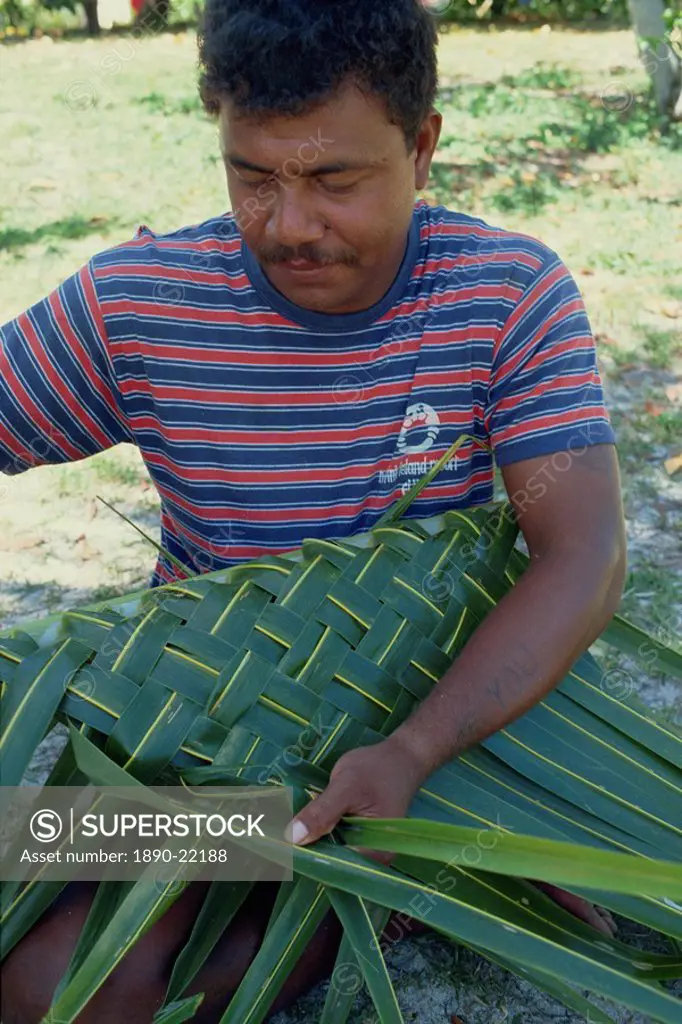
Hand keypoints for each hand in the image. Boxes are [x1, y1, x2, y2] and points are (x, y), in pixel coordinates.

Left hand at [284, 736, 425, 864]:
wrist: (401, 756)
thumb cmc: (378, 769)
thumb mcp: (346, 786)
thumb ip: (321, 813)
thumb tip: (291, 838)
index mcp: (374, 854)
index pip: (333, 868)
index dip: (306, 858)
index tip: (279, 847)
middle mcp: (372, 858)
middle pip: (331, 862)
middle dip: (306, 849)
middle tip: (276, 836)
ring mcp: (367, 848)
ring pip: (331, 851)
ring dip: (312, 840)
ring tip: (286, 829)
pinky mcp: (360, 836)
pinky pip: (336, 840)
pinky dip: (321, 831)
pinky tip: (305, 822)